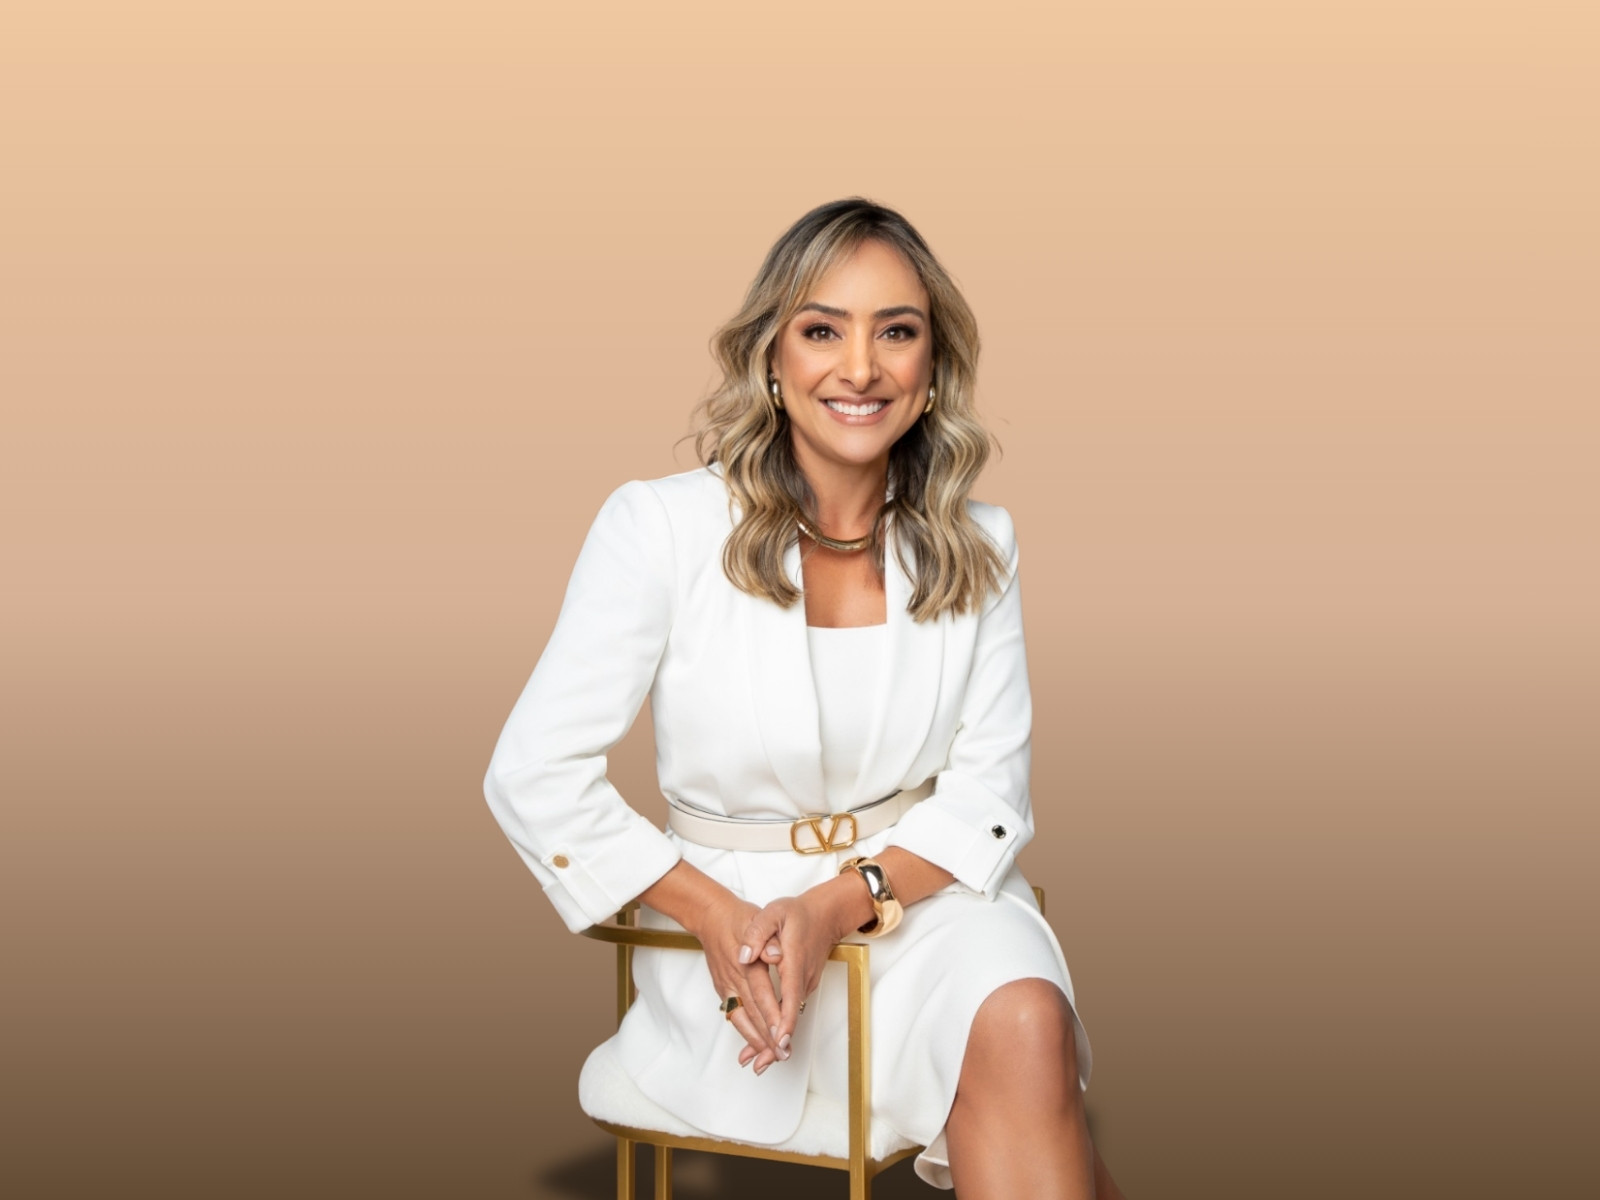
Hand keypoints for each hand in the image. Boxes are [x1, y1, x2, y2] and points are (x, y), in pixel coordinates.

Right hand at [683, 889, 788, 1073]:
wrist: (711, 917)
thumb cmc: (739, 918)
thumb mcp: (757, 919)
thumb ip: (767, 938)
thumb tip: (776, 955)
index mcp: (745, 961)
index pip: (761, 993)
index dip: (772, 1015)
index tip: (782, 1033)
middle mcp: (734, 977)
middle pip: (752, 1012)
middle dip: (767, 1036)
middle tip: (783, 1054)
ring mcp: (726, 986)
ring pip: (741, 1019)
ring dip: (756, 1040)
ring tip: (770, 1058)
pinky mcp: (722, 991)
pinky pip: (733, 1016)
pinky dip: (744, 1033)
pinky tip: (754, 1046)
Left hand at [738, 876, 869, 1059]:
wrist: (824, 915)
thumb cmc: (797, 913)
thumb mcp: (774, 913)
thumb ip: (758, 932)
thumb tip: (746, 955)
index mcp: (794, 961)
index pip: (789, 996)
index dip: (784, 1021)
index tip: (778, 1043)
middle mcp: (801, 979)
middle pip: (790, 1016)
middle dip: (776, 1043)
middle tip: (760, 1066)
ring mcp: (803, 985)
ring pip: (789, 1017)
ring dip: (775, 1041)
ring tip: (757, 1064)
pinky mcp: (801, 987)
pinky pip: (789, 1011)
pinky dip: (778, 1029)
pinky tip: (764, 1044)